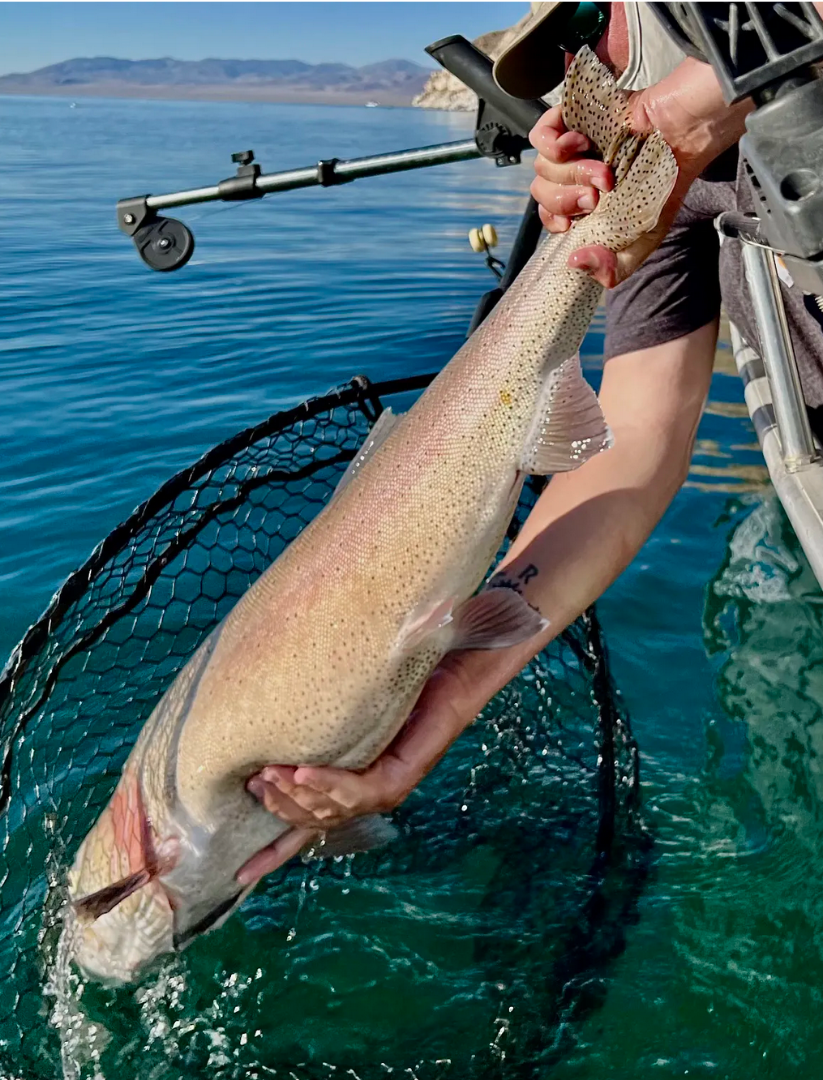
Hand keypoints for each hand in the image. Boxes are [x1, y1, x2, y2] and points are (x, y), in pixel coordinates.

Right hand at [237, 649, 519, 885]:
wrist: (448, 678)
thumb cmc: (397, 691)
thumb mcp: (345, 716)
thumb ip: (315, 728)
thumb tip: (265, 720)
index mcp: (348, 788)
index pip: (305, 830)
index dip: (273, 855)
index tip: (239, 876)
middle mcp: (365, 798)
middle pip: (311, 821)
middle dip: (279, 807)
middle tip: (254, 781)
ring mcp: (383, 793)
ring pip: (330, 810)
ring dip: (296, 795)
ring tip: (270, 773)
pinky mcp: (399, 780)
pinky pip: (356, 791)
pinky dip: (326, 783)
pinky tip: (302, 769)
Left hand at [529, 57, 751, 287]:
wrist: (683, 135)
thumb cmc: (666, 182)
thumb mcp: (645, 237)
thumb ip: (616, 265)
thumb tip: (576, 263)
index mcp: (585, 201)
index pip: (548, 214)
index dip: (553, 220)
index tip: (572, 223)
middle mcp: (574, 174)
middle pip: (542, 193)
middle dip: (568, 200)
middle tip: (598, 195)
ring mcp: (571, 146)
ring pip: (542, 167)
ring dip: (572, 173)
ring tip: (605, 170)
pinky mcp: (572, 118)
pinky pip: (540, 135)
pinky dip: (554, 145)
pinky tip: (581, 145)